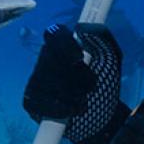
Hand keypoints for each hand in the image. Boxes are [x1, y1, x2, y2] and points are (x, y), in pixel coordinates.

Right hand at [22, 26, 122, 142]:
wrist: (105, 113)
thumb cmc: (106, 81)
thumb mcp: (112, 58)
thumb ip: (102, 39)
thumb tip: (84, 30)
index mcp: (62, 44)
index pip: (54, 34)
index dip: (65, 45)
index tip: (79, 59)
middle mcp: (45, 59)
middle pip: (50, 60)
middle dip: (74, 77)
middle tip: (91, 87)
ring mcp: (35, 80)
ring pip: (46, 83)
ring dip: (71, 95)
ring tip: (84, 101)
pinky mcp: (31, 101)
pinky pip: (39, 103)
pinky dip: (59, 109)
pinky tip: (71, 111)